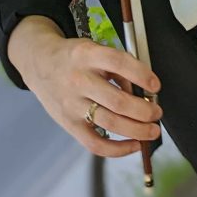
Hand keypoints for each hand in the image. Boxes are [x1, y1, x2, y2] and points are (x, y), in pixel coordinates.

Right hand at [23, 31, 161, 157]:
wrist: (40, 64)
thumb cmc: (75, 57)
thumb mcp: (94, 48)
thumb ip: (116, 66)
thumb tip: (142, 91)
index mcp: (87, 55)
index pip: (118, 63)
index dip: (141, 74)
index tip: (156, 85)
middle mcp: (78, 80)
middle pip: (117, 101)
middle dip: (144, 110)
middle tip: (157, 113)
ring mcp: (72, 104)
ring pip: (109, 123)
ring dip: (136, 130)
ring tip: (152, 130)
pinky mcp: (68, 124)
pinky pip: (94, 143)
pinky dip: (117, 149)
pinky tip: (133, 145)